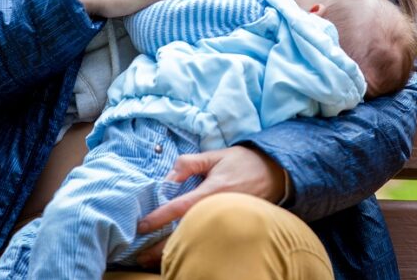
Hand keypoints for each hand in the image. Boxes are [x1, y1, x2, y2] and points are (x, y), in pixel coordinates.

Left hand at [133, 146, 286, 266]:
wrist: (276, 173)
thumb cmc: (243, 162)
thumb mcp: (215, 156)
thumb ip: (190, 163)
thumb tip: (168, 177)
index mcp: (212, 191)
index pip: (180, 207)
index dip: (159, 218)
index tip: (141, 227)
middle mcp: (218, 209)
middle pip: (185, 233)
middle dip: (162, 247)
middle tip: (140, 254)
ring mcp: (226, 220)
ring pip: (197, 241)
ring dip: (175, 251)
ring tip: (154, 260)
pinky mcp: (232, 227)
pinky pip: (209, 240)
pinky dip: (193, 248)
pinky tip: (180, 254)